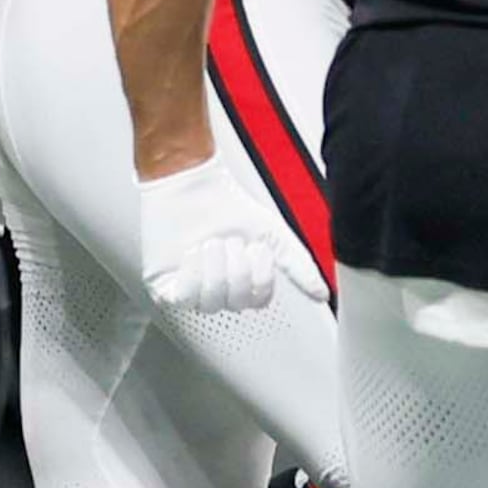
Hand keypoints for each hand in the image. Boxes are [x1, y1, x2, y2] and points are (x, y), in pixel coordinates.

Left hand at [138, 155, 320, 314]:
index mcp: (243, 283)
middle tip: (228, 240)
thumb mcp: (272, 235)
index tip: (254, 247)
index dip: (258, 274)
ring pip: (209, 302)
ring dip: (213, 268)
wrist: (191, 184)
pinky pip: (183, 297)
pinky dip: (191, 272)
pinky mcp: (165, 286)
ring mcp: (192, 290)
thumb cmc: (227, 204)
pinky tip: (191, 252)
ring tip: (208, 243)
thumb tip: (321, 294)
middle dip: (234, 267)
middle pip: (234, 303)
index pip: (258, 300)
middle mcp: (219, 290)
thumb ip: (299, 266)